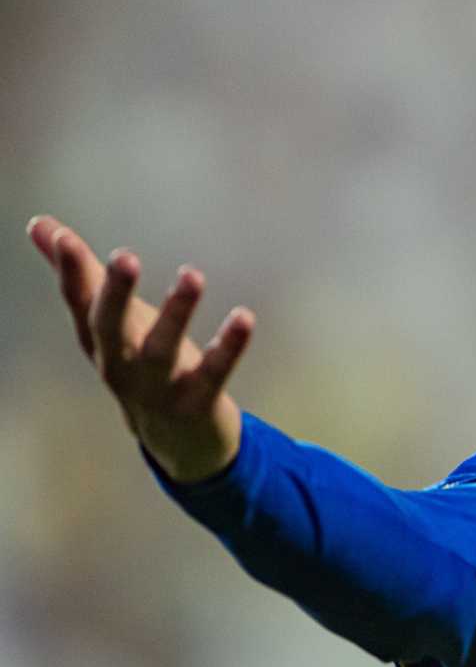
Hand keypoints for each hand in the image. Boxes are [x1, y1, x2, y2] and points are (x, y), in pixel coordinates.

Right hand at [25, 215, 255, 482]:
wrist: (177, 442)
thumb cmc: (142, 365)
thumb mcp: (111, 321)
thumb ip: (82, 274)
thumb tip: (40, 224)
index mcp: (100, 341)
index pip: (80, 302)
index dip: (70, 271)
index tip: (63, 237)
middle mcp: (121, 366)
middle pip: (109, 328)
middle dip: (114, 293)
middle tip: (124, 256)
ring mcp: (158, 388)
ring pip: (161, 351)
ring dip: (176, 313)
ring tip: (193, 274)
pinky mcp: (197, 403)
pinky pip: (214, 374)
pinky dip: (228, 347)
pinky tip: (244, 317)